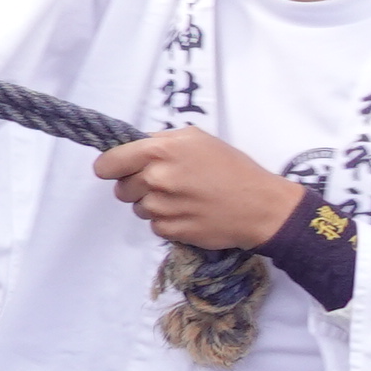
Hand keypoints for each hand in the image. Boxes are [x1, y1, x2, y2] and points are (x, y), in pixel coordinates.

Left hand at [90, 129, 303, 249]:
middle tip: (164, 183)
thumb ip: (160, 140)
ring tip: (181, 197)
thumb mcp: (196, 138)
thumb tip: (132, 147)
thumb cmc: (231, 167)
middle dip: (136, 186)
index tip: (114, 170)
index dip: (109, 167)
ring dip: (152, 204)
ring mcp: (163, 207)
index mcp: (160, 151)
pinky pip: (154, 226)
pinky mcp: (171, 231)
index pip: (108, 163)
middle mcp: (157, 179)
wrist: (261, 206)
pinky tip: (187, 213)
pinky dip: (166, 221)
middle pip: (121, 188)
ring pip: (137, 208)